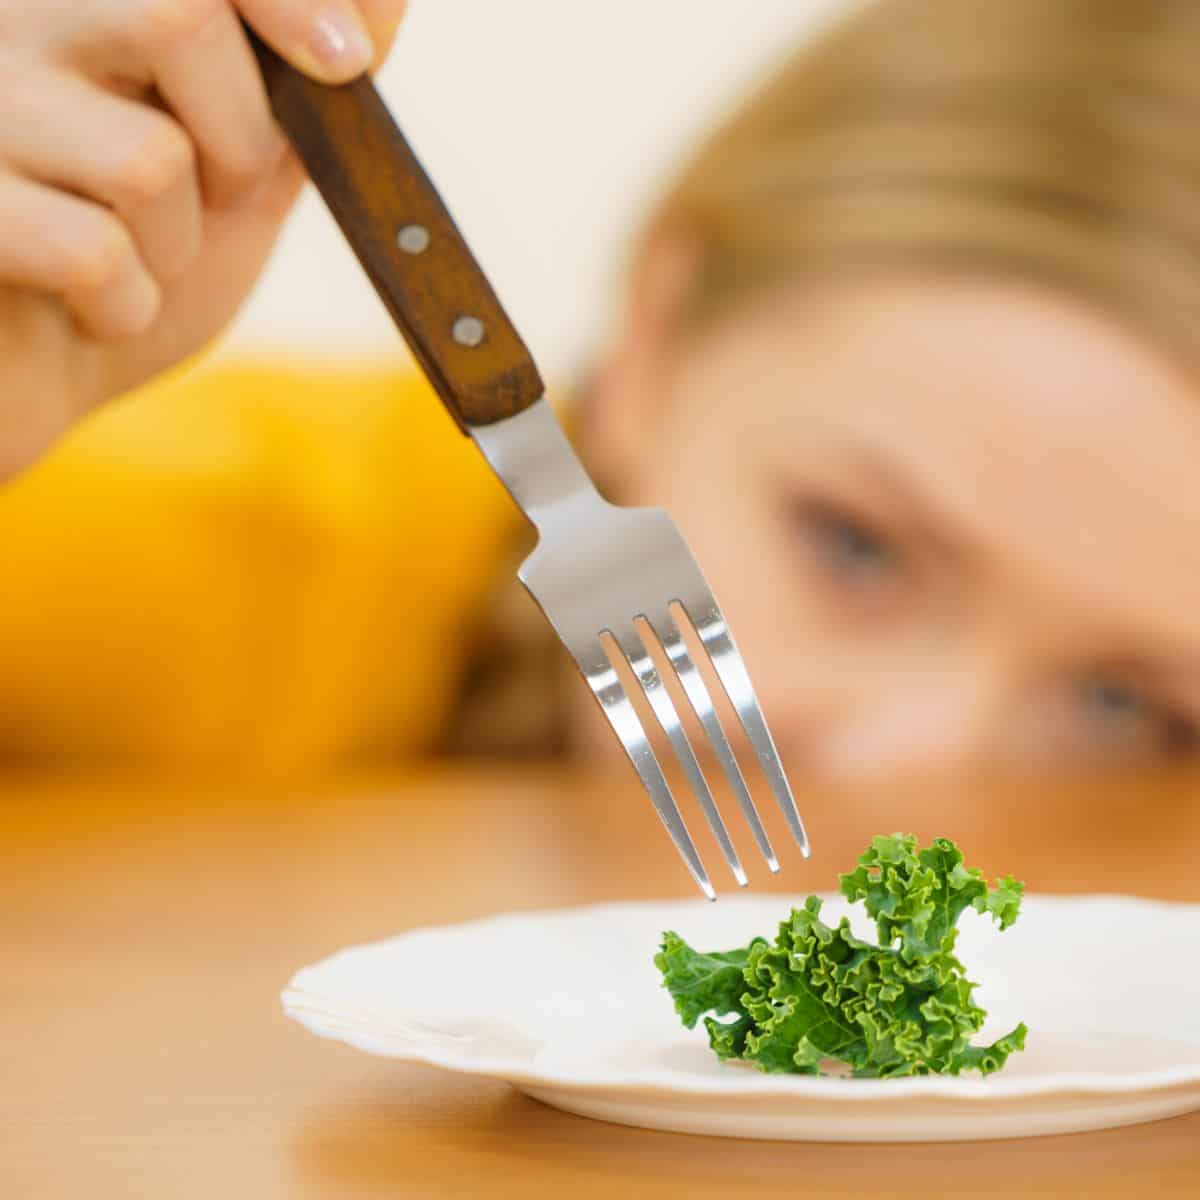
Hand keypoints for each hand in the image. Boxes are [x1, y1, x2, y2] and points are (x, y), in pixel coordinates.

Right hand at [0, 0, 407, 478]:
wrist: (27, 382)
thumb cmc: (131, 271)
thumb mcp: (233, 177)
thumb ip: (291, 94)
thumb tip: (386, 0)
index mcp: (76, 6)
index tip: (350, 60)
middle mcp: (5, 20)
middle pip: (177, 16)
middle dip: (243, 137)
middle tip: (220, 196)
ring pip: (147, 158)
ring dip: (176, 246)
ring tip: (132, 264)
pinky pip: (92, 252)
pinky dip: (125, 308)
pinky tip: (84, 313)